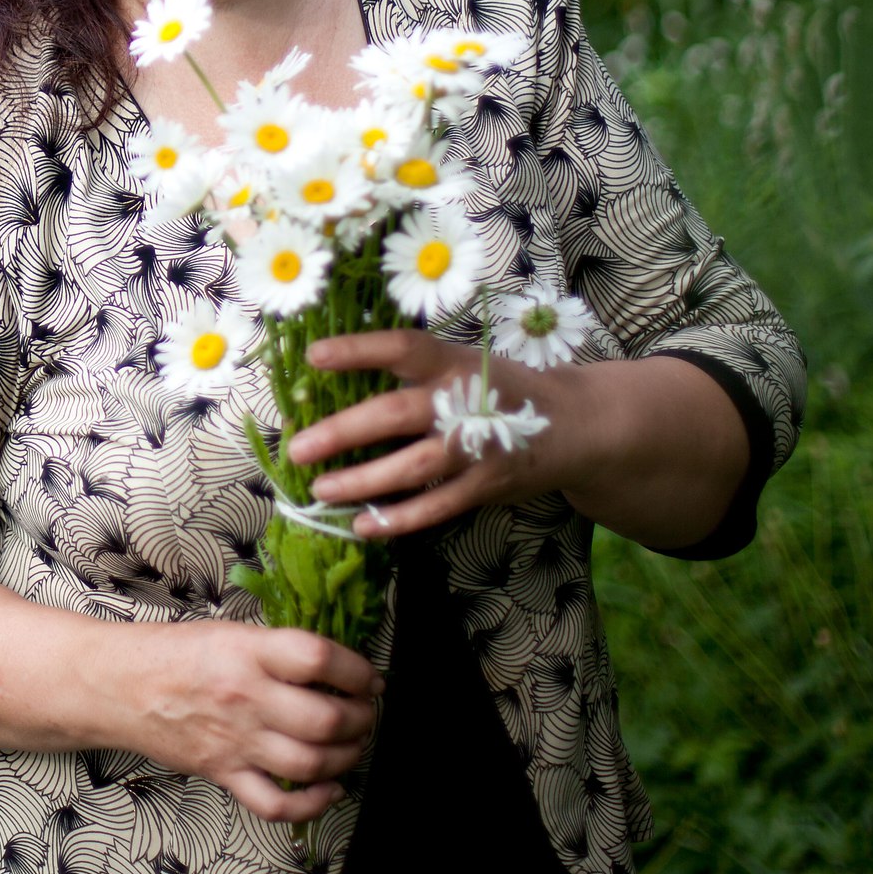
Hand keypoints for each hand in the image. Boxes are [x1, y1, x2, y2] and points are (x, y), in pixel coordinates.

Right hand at [108, 619, 380, 823]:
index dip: (356, 670)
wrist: (116, 685)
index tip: (368, 677)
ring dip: (345, 757)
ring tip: (352, 744)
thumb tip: (330, 666)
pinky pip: (276, 803)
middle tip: (365, 712)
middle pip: (325, 719)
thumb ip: (276, 650)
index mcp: (247, 652)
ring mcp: (235, 741)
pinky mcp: (223, 772)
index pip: (318, 659)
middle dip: (360, 719)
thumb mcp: (228, 632)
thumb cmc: (171, 654)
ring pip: (309, 763)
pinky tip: (328, 788)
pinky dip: (312, 803)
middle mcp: (245, 698)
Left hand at [283, 328, 587, 541]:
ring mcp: (477, 448)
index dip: (358, 349)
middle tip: (298, 448)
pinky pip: (436, 507)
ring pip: (412, 467)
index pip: (402, 348)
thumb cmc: (499, 388)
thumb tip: (334, 385)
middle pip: (396, 413)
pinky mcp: (486, 486)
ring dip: (363, 481)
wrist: (574, 424)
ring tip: (321, 490)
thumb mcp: (464, 364)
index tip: (314, 356)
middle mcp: (463, 401)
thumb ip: (414, 374)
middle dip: (344, 431)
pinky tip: (363, 525)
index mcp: (452, 362)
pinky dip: (399, 519)